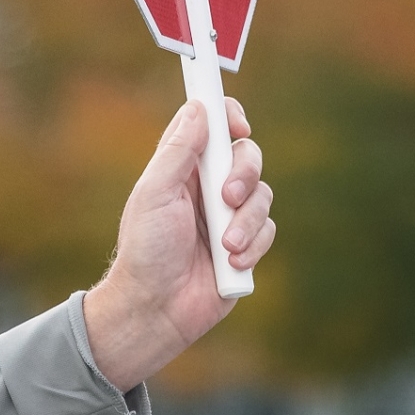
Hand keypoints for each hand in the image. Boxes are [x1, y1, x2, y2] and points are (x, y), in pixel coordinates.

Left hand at [81, 97, 275, 390]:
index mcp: (183, 167)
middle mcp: (208, 186)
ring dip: (246, 221)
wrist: (156, 307)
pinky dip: (252, 246)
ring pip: (263, 194)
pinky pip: (268, 230)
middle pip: (248, 155)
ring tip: (225, 246)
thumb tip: (199, 106)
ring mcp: (229, 216)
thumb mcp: (155, 193)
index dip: (230, 117)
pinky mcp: (246, 244)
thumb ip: (178, 150)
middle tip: (227, 197)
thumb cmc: (145, 250)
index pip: (213, 126)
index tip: (238, 126)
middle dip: (245, 174)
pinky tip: (230, 263)